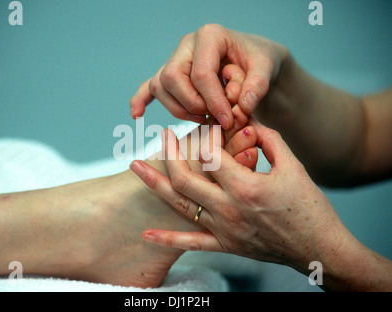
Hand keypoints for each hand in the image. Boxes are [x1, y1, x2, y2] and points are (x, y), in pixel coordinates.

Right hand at [130, 24, 288, 129]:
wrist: (254, 62)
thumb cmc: (259, 61)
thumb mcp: (268, 68)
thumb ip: (258, 85)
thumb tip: (243, 106)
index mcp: (209, 36)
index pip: (201, 72)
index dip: (214, 101)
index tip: (229, 120)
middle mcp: (187, 45)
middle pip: (172, 77)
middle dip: (192, 104)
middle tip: (214, 118)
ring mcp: (176, 60)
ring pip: (161, 87)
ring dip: (179, 109)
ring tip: (203, 119)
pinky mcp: (172, 76)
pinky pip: (149, 87)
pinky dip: (141, 100)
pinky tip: (136, 115)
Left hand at [132, 118, 352, 275]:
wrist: (318, 249)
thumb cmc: (309, 207)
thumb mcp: (294, 167)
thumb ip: (269, 140)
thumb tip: (249, 121)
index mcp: (246, 187)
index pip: (212, 154)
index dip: (207, 136)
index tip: (207, 125)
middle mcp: (229, 209)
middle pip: (185, 178)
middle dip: (169, 153)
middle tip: (161, 135)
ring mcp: (223, 230)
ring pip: (180, 205)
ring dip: (155, 184)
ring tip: (135, 167)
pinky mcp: (225, 245)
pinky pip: (190, 243)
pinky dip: (167, 239)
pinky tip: (146, 233)